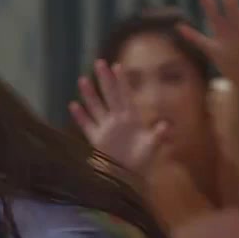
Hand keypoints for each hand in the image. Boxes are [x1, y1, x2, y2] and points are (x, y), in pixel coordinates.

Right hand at [69, 59, 167, 175]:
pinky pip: (87, 125)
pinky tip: (73, 105)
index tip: (118, 66)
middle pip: (109, 95)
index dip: (122, 81)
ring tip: (82, 79)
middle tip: (99, 62)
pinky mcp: (97, 139)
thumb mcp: (152, 146)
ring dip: (89, 94)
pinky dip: (80, 116)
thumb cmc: (144, 160)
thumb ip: (158, 135)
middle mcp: (117, 119)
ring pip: (96, 106)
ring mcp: (106, 128)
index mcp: (131, 117)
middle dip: (105, 79)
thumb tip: (165, 126)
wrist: (131, 175)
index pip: (125, 95)